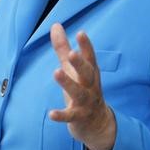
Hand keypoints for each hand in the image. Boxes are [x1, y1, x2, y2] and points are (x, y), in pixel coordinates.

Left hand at [49, 23, 116, 149]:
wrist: (98, 124)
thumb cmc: (83, 89)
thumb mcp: (73, 68)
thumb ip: (63, 48)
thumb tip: (55, 25)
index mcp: (90, 73)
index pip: (90, 57)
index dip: (86, 46)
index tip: (81, 33)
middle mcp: (90, 86)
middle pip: (87, 73)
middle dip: (80, 63)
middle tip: (71, 53)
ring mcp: (86, 102)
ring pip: (78, 93)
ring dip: (68, 84)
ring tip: (56, 72)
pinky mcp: (79, 117)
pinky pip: (70, 116)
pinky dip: (61, 115)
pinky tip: (51, 113)